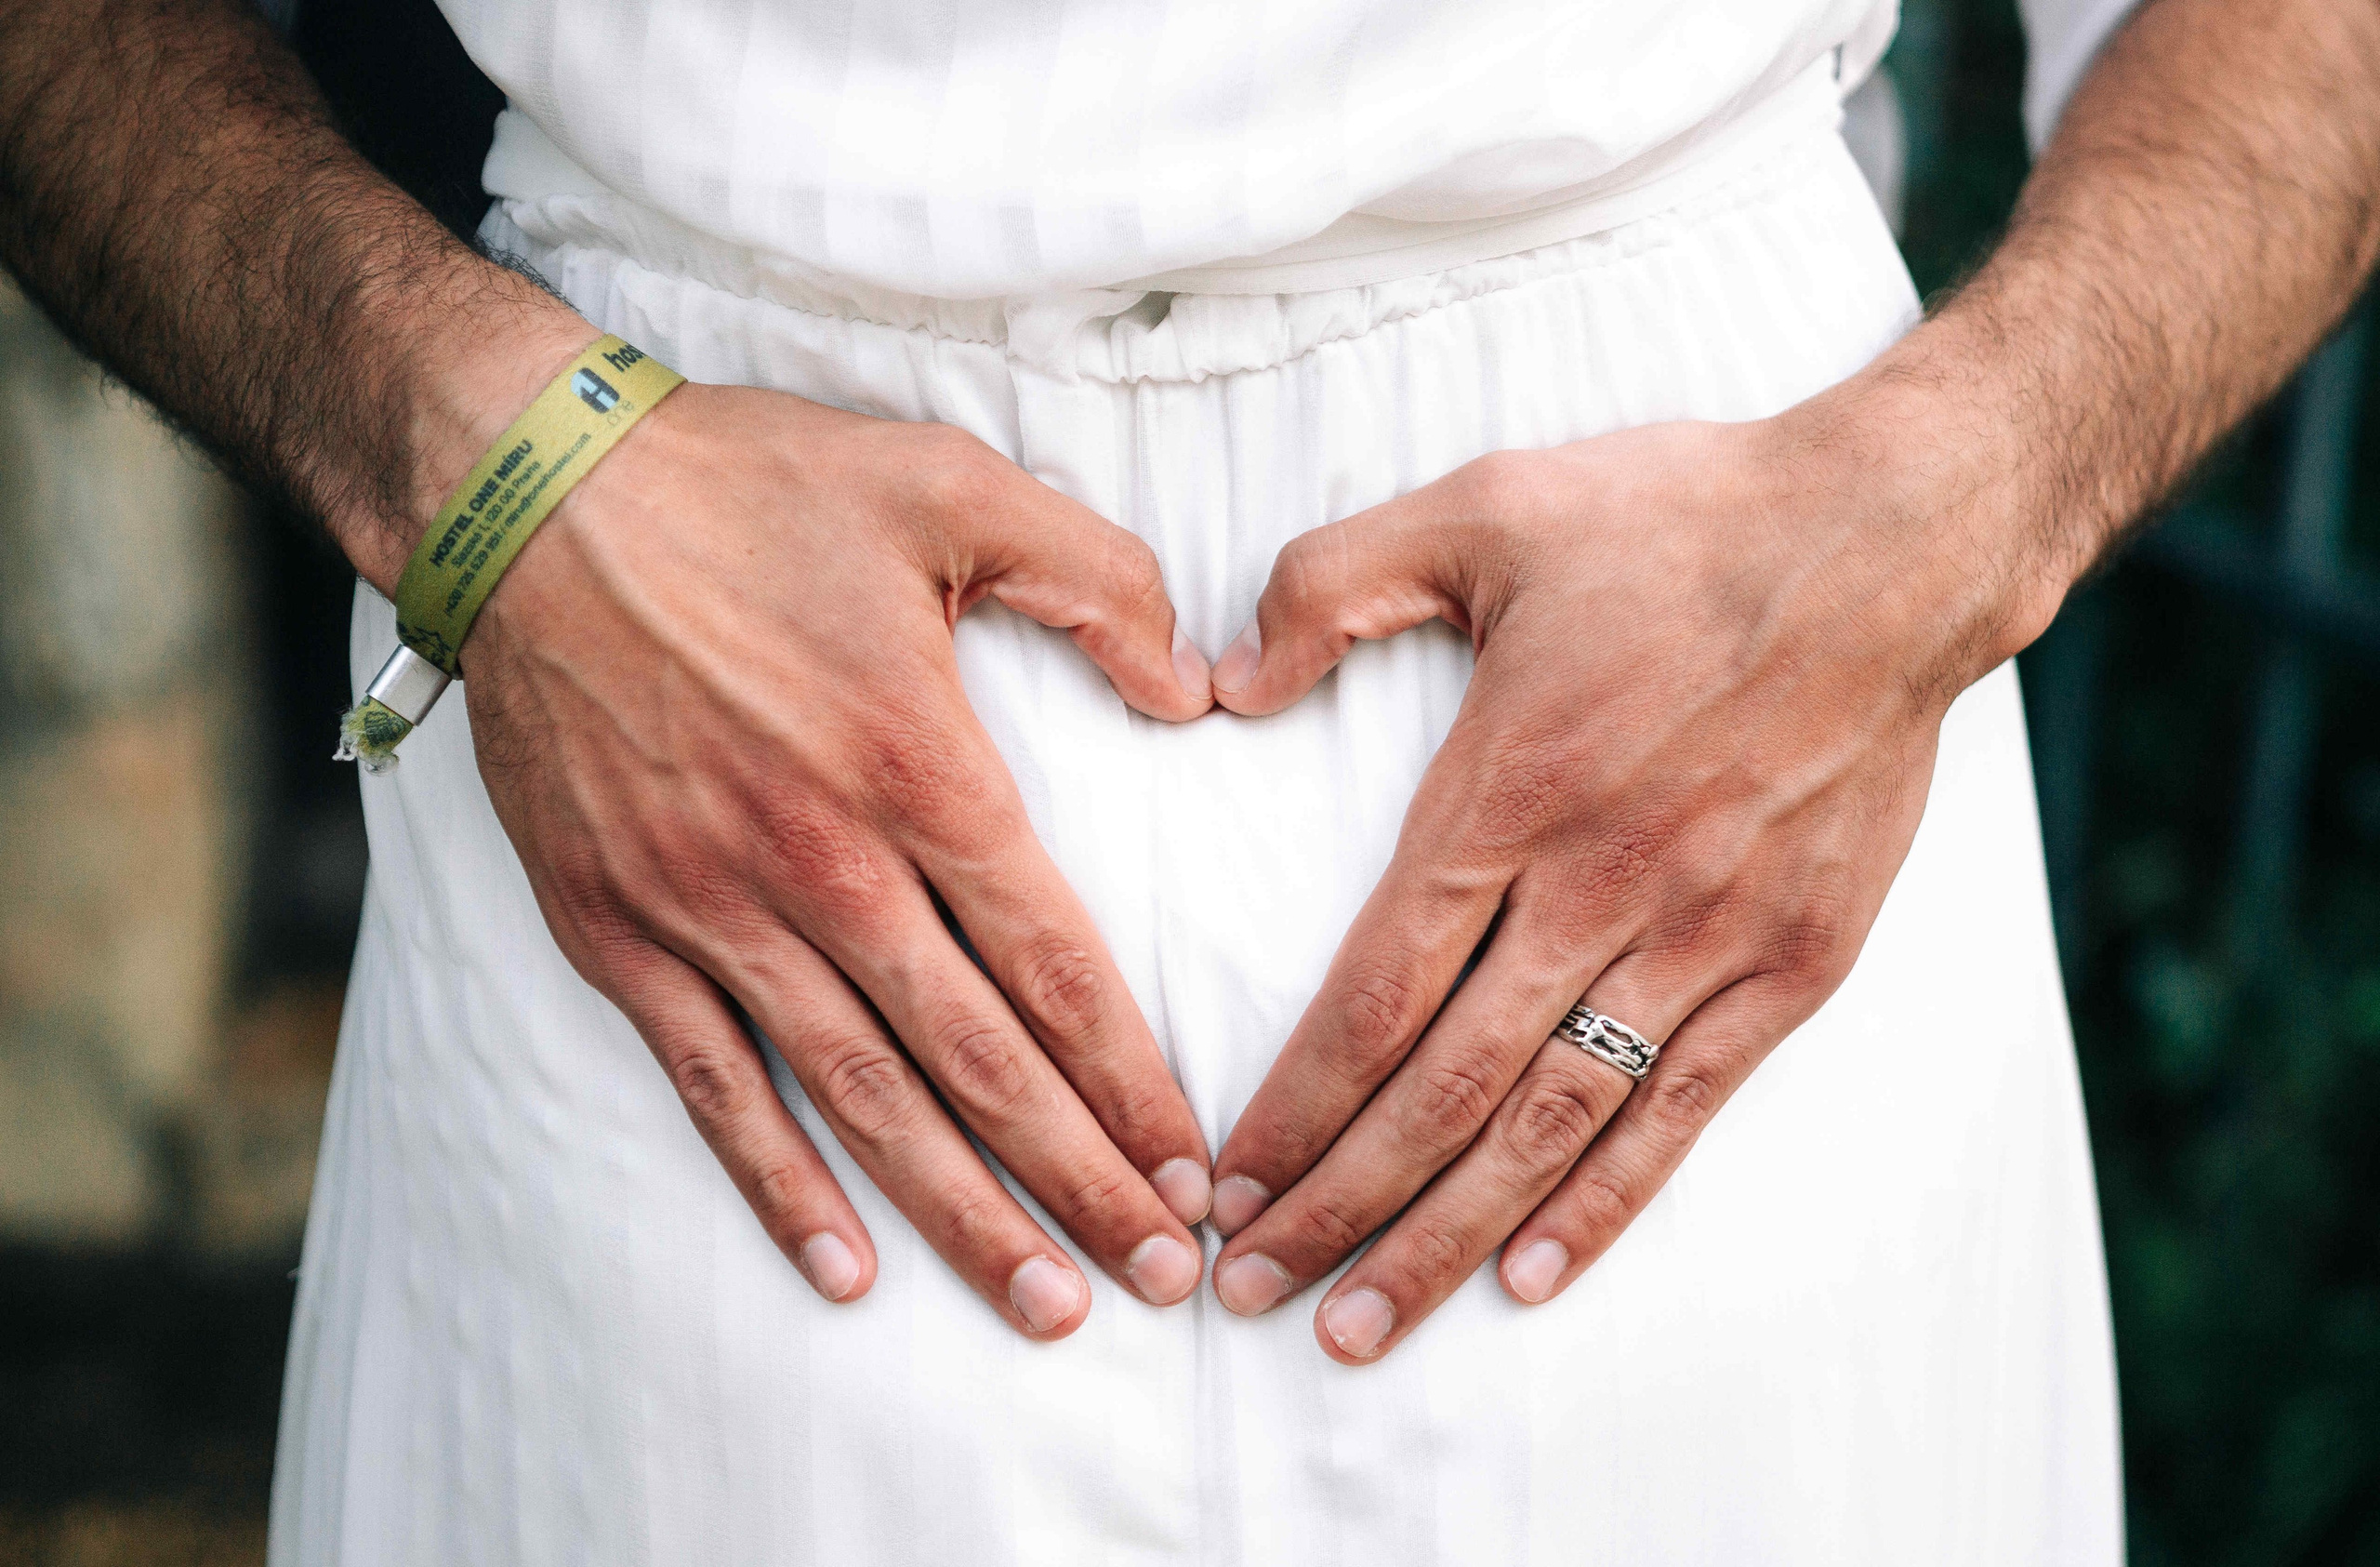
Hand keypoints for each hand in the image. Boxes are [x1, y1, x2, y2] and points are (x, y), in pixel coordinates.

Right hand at [455, 363, 1219, 1338]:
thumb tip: (1196, 690)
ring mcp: (709, 910)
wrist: (524, 493)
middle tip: (1161, 1274)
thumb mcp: (954, 485)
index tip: (1195, 1166)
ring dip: (959, 1212)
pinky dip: (775, 1183)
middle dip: (1080, 1179)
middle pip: (976, 1060)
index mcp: (917, 766)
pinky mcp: (616, 930)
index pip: (1053, 963)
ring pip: (857, 1097)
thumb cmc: (749, 485)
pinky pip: (708, 1084)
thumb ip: (1097, 579)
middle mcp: (820, 864)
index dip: (1132, 1078)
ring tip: (1044, 1302)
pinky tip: (842, 1266)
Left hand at [1199, 392, 2041, 1360]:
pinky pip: (1682, 1111)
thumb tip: (1219, 684)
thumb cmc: (1680, 519)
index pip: (1372, 996)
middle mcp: (1596, 889)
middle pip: (1442, 1090)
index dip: (1292, 1109)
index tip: (1227, 1188)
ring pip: (1550, 1125)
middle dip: (1339, 1205)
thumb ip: (1329, 586)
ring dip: (1448, 1235)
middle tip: (1254, 1292)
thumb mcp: (1479, 507)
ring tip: (1366, 1325)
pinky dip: (1604, 1202)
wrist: (1891, 540)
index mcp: (1506, 796)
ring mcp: (1701, 937)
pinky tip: (1533, 1275)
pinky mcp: (1790, 963)